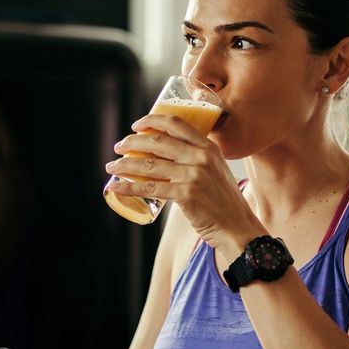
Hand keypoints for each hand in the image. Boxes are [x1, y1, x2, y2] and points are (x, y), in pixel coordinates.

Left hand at [105, 113, 258, 247]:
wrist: (237, 227)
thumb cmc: (224, 202)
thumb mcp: (216, 170)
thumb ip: (198, 160)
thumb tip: (169, 155)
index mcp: (208, 147)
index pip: (176, 124)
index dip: (152, 121)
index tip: (136, 125)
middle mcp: (201, 157)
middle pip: (157, 142)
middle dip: (132, 142)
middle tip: (118, 146)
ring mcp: (193, 175)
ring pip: (149, 164)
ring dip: (125, 164)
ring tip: (111, 166)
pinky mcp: (185, 195)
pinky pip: (150, 188)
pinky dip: (129, 187)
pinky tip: (116, 187)